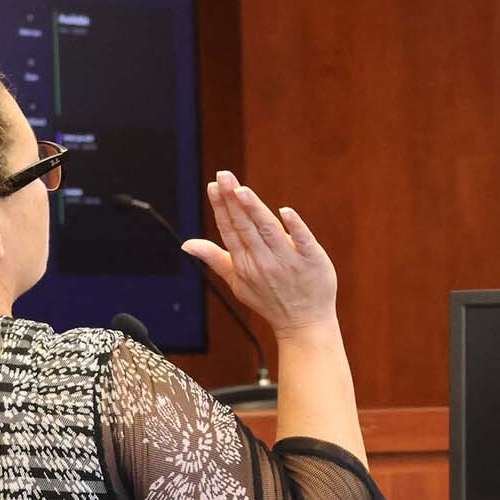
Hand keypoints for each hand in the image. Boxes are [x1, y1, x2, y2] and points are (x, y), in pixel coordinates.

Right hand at [183, 171, 338, 339]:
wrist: (303, 323)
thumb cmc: (269, 300)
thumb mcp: (237, 282)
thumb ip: (214, 258)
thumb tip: (187, 244)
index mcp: (244, 263)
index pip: (229, 230)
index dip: (221, 207)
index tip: (214, 185)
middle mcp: (263, 261)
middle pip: (245, 226)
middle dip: (233, 200)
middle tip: (224, 175)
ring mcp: (288, 261)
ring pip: (268, 230)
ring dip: (255, 209)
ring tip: (242, 189)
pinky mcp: (312, 261)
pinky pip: (302, 241)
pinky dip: (294, 227)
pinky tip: (284, 211)